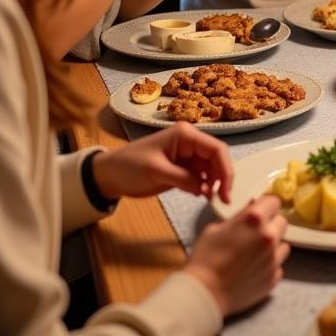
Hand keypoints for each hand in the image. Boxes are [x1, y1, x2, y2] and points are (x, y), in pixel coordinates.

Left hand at [90, 122, 232, 201]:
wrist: (109, 175)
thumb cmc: (130, 166)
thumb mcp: (156, 171)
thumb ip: (184, 178)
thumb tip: (207, 189)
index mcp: (186, 135)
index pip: (216, 149)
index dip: (225, 169)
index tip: (226, 191)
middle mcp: (190, 143)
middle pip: (217, 159)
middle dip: (222, 178)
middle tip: (223, 200)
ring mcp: (188, 156)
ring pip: (212, 169)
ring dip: (215, 184)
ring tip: (213, 200)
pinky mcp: (184, 169)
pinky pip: (202, 177)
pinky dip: (206, 187)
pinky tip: (204, 197)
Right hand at [184, 194, 289, 318]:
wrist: (203, 293)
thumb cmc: (204, 258)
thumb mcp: (216, 228)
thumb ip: (239, 216)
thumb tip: (252, 207)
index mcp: (255, 219)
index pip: (274, 201)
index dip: (266, 206)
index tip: (260, 211)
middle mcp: (269, 236)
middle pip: (282, 222)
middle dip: (271, 224)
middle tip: (256, 233)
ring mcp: (273, 258)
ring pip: (283, 244)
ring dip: (273, 246)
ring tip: (256, 252)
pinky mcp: (273, 277)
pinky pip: (278, 265)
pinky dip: (269, 265)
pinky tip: (255, 269)